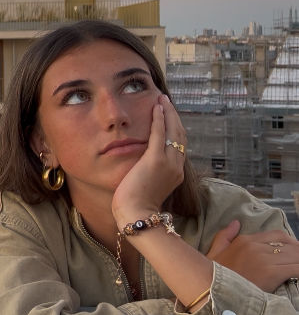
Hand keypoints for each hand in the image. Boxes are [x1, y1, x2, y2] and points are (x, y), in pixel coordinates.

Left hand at [112, 93, 185, 225]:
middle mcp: (177, 167)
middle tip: (166, 101)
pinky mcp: (155, 160)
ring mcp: (168, 163)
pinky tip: (156, 108)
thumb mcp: (149, 185)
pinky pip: (160, 134)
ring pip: (173, 131)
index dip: (175, 127)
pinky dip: (159, 119)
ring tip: (162, 99)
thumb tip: (144, 163)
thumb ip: (151, 171)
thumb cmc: (136, 204)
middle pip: (180, 134)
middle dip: (173, 116)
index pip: (180, 145)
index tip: (169, 115)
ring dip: (168, 112)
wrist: (135, 214)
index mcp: (176, 173)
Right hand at [207, 224, 298, 292]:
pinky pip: (294, 268)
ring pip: (293, 255)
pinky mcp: (270, 272)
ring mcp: (263, 259)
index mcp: (245, 241)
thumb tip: (235, 223)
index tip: (294, 251)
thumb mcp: (214, 253)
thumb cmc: (211, 276)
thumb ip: (224, 236)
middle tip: (298, 260)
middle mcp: (255, 246)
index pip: (277, 236)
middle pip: (288, 244)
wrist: (210, 292)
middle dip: (297, 252)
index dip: (290, 243)